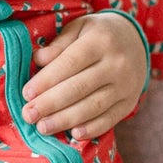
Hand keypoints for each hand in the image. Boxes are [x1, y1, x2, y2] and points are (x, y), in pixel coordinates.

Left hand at [21, 11, 148, 137]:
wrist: (135, 42)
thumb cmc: (97, 35)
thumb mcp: (79, 28)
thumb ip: (59, 44)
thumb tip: (38, 60)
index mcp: (100, 40)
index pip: (70, 63)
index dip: (47, 79)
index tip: (26, 93)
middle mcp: (116, 63)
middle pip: (80, 87)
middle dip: (51, 103)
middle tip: (28, 115)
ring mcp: (126, 85)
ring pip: (93, 106)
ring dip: (66, 119)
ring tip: (43, 127)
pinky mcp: (129, 102)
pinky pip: (110, 118)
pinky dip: (92, 128)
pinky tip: (74, 134)